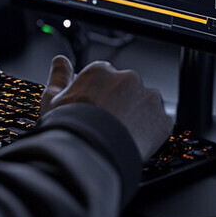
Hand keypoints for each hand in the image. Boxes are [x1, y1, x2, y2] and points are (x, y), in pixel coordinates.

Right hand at [40, 55, 172, 160]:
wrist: (92, 155)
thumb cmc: (70, 128)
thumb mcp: (52, 99)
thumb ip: (59, 76)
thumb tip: (60, 62)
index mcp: (100, 71)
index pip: (102, 77)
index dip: (96, 95)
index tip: (93, 109)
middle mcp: (127, 79)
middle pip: (124, 89)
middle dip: (118, 104)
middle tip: (105, 125)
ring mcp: (148, 98)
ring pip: (143, 105)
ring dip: (135, 116)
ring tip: (118, 136)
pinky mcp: (163, 120)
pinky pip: (158, 124)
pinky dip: (149, 133)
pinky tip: (131, 142)